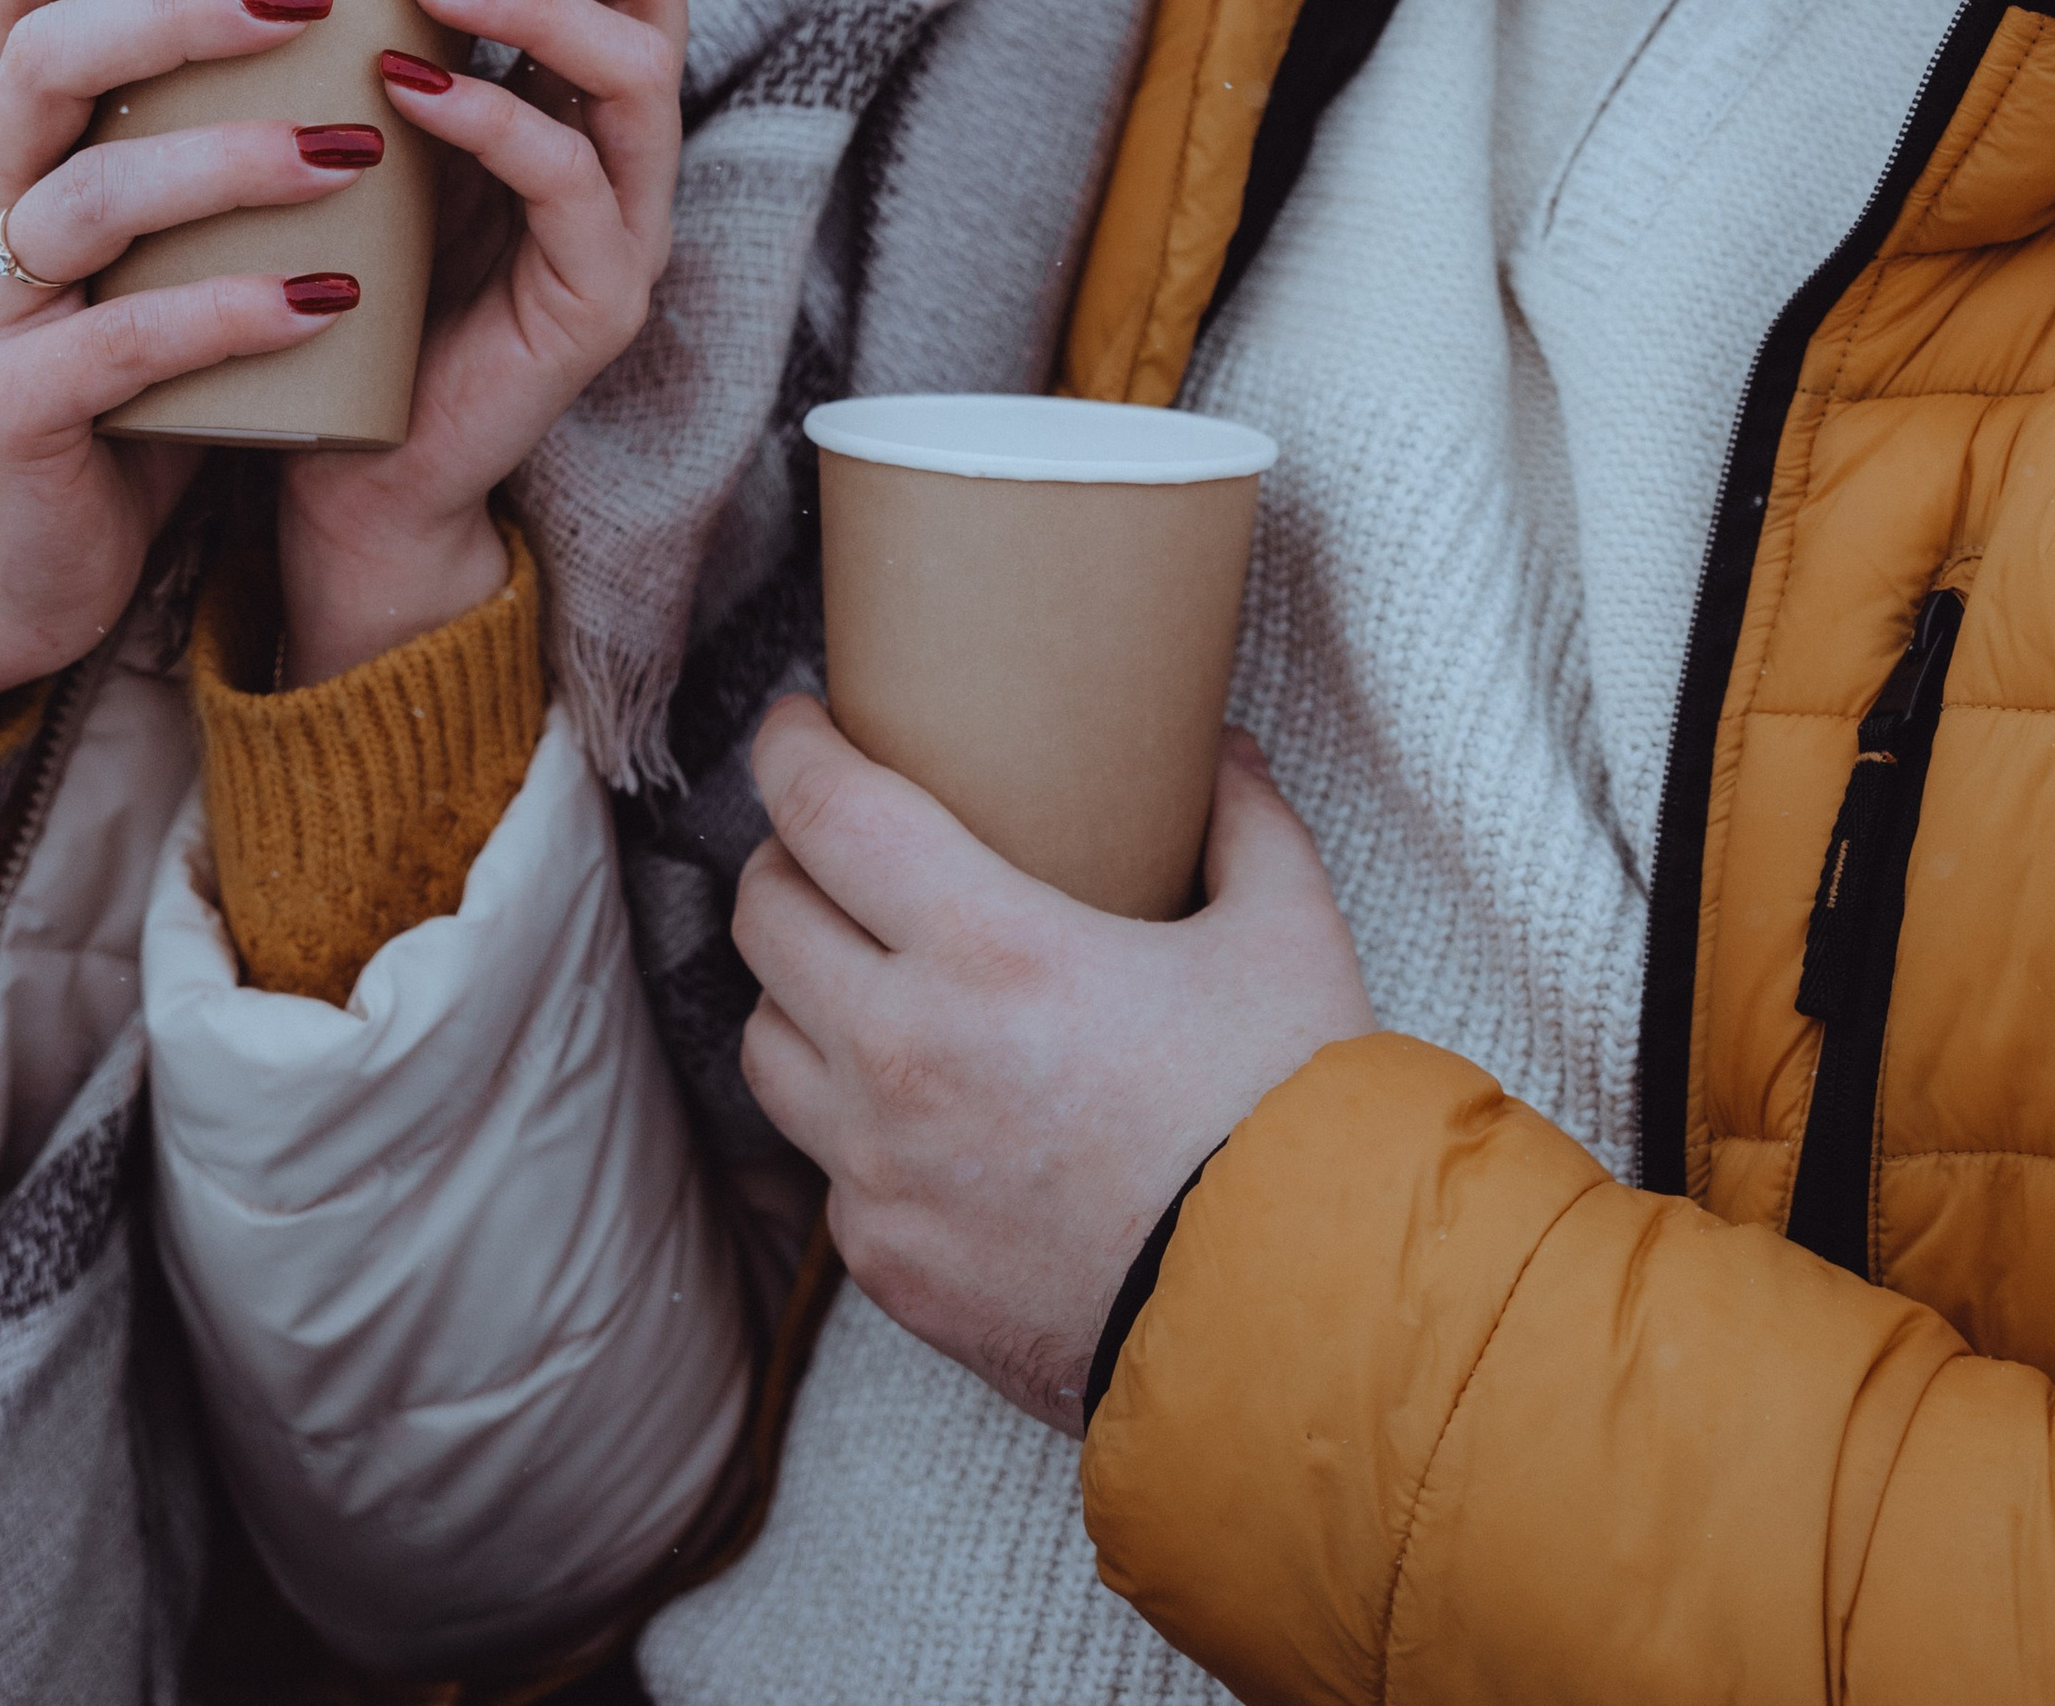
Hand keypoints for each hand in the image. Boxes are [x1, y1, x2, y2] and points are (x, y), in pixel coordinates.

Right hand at [0, 0, 381, 710]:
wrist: (45, 554)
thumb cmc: (135, 353)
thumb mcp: (160, 221)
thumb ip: (213, 116)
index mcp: (13, 142)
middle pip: (44, 63)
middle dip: (175, 11)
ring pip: (87, 202)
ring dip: (227, 161)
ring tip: (352, 145)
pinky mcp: (18, 417)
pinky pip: (122, 349)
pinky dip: (229, 313)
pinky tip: (329, 295)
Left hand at [274, 0, 687, 685]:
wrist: (343, 463)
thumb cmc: (339, 271)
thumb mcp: (349, 114)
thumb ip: (358, 11)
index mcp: (568, 76)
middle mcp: (621, 132)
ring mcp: (625, 217)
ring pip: (637, 66)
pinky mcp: (599, 301)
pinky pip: (576, 187)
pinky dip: (496, 120)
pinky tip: (410, 87)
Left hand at [734, 700, 1375, 1428]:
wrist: (1289, 1331)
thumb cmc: (1286, 1118)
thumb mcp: (1288, 934)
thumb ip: (1245, 823)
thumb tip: (1218, 754)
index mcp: (989, 948)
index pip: (825, 812)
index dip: (790, 750)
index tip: (794, 724)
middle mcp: (903, 1053)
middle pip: (765, 916)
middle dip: (783, 857)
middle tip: (829, 841)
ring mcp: (882, 1172)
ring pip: (764, 1044)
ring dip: (795, 991)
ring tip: (851, 970)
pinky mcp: (889, 1266)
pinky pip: (825, 1168)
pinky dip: (850, 1123)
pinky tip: (915, 1110)